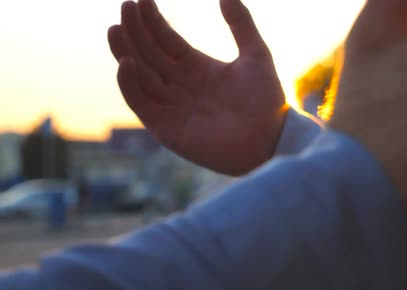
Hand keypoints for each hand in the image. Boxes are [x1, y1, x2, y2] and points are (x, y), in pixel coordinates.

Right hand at [108, 0, 285, 175]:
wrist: (271, 139)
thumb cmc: (267, 102)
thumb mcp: (256, 54)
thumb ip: (241, 24)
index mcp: (197, 68)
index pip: (165, 41)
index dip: (152, 21)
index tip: (140, 0)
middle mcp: (180, 86)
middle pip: (148, 54)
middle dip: (135, 31)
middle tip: (125, 6)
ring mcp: (172, 107)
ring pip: (139, 76)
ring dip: (126, 53)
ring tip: (116, 28)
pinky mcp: (166, 128)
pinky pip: (141, 104)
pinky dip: (131, 84)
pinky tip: (127, 62)